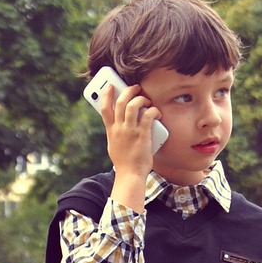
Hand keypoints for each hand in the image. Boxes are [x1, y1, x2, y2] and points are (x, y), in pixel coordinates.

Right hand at [101, 83, 161, 209]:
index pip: (104, 109)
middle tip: (136, 88)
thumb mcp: (114, 146)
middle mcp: (119, 129)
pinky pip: (147, 116)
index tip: (111, 87)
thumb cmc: (124, 163)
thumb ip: (115, 134)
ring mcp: (130, 131)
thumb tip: (119, 125)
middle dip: (128, 91)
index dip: (107, 95)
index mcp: (111, 131)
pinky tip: (156, 112)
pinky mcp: (142, 135)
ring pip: (132, 105)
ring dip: (141, 98)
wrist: (130, 175)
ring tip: (146, 99)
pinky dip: (153, 110)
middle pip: (120, 102)